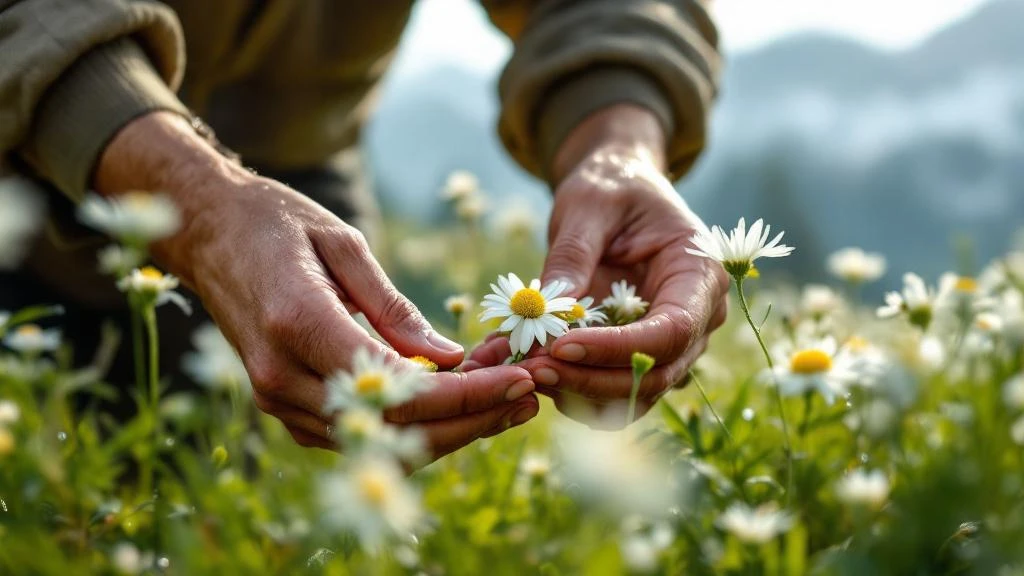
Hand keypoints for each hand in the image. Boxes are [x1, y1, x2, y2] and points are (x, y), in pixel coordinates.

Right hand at [95, 112, 538, 460]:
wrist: (206, 233)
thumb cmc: (276, 223)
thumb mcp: (344, 245)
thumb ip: (395, 309)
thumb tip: (450, 360)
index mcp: (299, 324)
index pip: (398, 387)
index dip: (467, 395)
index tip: (520, 382)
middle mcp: (282, 374)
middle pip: (393, 427)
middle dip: (471, 420)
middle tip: (528, 398)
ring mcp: (275, 398)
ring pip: (377, 442)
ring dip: (446, 430)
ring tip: (505, 403)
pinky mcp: (279, 406)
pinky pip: (355, 436)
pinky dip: (408, 428)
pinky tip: (452, 404)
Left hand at [513, 105, 727, 426]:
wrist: (617, 190)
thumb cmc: (611, 186)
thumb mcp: (588, 204)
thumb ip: (572, 254)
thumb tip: (548, 311)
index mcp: (699, 274)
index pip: (671, 332)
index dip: (617, 349)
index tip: (560, 348)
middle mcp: (698, 318)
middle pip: (654, 374)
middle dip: (590, 379)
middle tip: (530, 368)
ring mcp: (673, 344)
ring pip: (634, 394)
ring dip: (578, 393)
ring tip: (524, 370)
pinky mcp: (640, 356)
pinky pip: (613, 391)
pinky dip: (572, 389)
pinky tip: (530, 370)